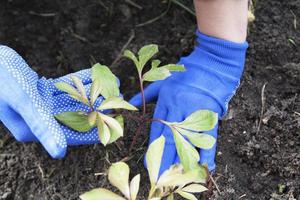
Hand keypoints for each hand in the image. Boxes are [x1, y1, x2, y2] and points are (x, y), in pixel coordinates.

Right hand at [0, 45, 116, 157]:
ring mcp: (40, 104)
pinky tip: (93, 74)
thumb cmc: (2, 79)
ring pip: (73, 99)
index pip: (71, 133)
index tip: (115, 122)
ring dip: (92, 91)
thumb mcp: (25, 102)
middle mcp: (39, 119)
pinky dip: (78, 81)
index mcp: (35, 129)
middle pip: (76, 115)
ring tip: (111, 82)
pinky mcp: (40, 91)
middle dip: (97, 106)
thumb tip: (59, 152)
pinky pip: (64, 87)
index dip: (94, 128)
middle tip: (117, 97)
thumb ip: (43, 125)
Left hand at [130, 31, 247, 173]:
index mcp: (166, 101)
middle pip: (169, 139)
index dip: (153, 148)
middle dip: (164, 159)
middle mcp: (179, 109)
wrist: (212, 67)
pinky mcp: (211, 117)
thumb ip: (146, 94)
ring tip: (176, 175)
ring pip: (187, 141)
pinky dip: (206, 153)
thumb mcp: (162, 81)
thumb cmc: (185, 74)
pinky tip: (202, 166)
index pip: (157, 130)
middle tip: (159, 175)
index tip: (148, 162)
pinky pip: (208, 138)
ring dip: (182, 160)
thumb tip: (130, 102)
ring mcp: (195, 114)